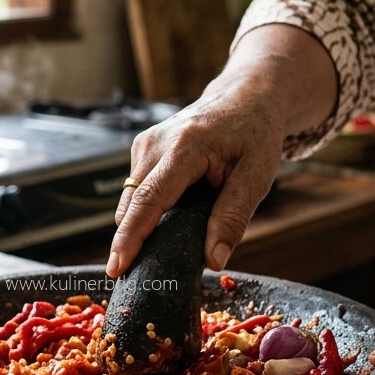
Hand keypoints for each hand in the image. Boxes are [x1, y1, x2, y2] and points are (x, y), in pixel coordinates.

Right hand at [107, 84, 286, 275]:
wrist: (245, 99)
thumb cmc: (254, 136)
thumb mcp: (256, 177)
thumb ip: (233, 218)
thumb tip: (213, 260)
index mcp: (184, 148)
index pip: (149, 200)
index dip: (130, 238)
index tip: (117, 266)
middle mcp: (155, 143)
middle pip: (131, 204)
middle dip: (129, 242)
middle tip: (137, 276)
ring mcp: (145, 144)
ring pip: (130, 200)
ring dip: (141, 226)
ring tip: (165, 245)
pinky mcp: (142, 149)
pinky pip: (136, 190)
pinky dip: (148, 210)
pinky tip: (170, 216)